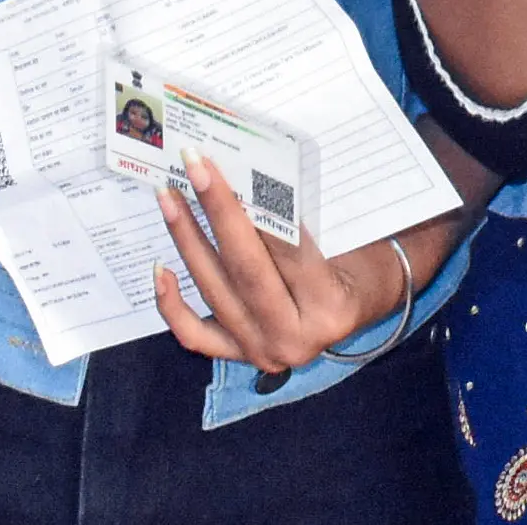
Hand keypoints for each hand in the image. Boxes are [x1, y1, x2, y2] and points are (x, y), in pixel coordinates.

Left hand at [150, 154, 419, 374]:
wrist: (366, 303)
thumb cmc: (363, 261)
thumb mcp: (346, 239)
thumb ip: (300, 225)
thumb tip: (246, 184)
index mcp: (329, 308)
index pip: (283, 251)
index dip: (249, 208)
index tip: (219, 169)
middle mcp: (293, 340)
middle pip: (244, 270)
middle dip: (214, 213)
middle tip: (192, 168)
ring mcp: (262, 354)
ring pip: (214, 293)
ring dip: (187, 241)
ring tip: (170, 199)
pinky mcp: (240, 357)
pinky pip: (196, 335)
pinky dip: (172, 304)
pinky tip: (160, 268)